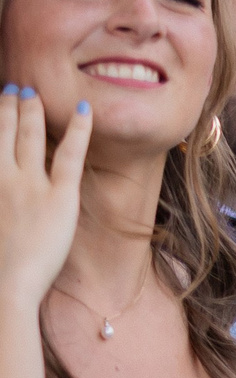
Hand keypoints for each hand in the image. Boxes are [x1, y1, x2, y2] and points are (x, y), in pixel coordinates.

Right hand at [0, 89, 87, 310]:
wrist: (3, 288)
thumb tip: (5, 181)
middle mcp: (0, 176)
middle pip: (4, 130)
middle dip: (9, 106)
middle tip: (15, 89)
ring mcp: (29, 185)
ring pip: (30, 135)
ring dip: (32, 110)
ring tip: (34, 93)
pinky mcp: (60, 197)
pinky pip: (71, 154)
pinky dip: (79, 130)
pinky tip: (84, 110)